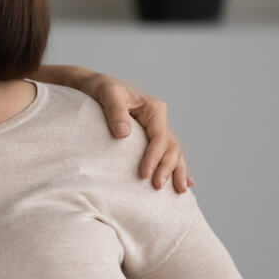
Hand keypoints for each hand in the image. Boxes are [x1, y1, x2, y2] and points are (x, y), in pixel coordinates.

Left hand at [80, 73, 192, 192]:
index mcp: (153, 109)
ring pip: (173, 153)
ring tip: (179, 191)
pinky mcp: (149, 137)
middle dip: (167, 168)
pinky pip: (166, 153)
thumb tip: (124, 134)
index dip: (153, 157)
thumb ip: (115, 111)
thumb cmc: (100, 88)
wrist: (93, 87)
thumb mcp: (107, 93)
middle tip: (156, 186)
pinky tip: (185, 182)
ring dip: (177, 171)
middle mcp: (159, 120)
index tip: (143, 175)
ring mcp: (156, 129)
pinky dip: (177, 167)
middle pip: (170, 147)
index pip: (159, 137)